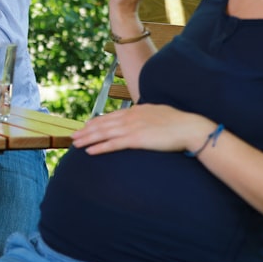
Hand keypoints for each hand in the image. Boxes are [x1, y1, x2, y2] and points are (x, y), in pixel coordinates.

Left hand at [72, 103, 212, 155]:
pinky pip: (113, 144)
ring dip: (88, 138)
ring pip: (104, 133)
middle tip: (74, 136)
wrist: (189, 128)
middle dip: (87, 130)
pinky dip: (100, 147)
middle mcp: (131, 117)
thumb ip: (147, 115)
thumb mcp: (159, 114)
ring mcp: (132, 127)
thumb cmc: (178, 123)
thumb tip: (142, 116)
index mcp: (137, 110)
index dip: (96, 121)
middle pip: (103, 124)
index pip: (111, 116)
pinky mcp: (136, 139)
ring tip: (76, 143)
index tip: (86, 126)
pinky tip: (90, 151)